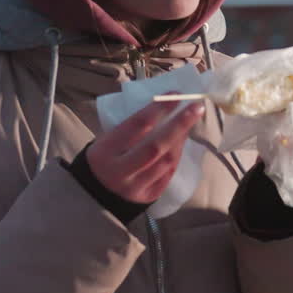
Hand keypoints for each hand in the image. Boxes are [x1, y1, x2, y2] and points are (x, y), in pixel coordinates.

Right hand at [87, 97, 204, 203]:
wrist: (96, 195)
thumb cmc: (105, 158)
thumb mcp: (107, 140)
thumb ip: (132, 128)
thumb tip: (165, 107)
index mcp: (105, 151)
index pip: (137, 126)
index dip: (159, 109)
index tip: (176, 95)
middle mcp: (121, 171)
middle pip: (155, 146)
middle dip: (179, 124)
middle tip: (196, 107)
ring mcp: (136, 187)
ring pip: (166, 161)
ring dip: (180, 140)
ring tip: (188, 123)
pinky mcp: (149, 197)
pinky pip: (169, 173)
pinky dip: (176, 156)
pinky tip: (180, 143)